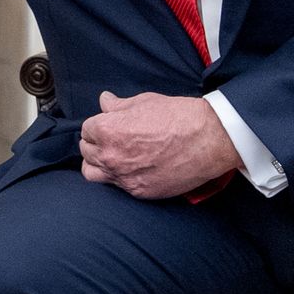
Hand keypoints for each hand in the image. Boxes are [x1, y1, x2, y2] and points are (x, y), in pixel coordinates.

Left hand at [78, 91, 241, 199]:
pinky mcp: (139, 191)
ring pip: (92, 173)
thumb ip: (117, 105)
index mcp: (107, 130)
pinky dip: (120, 177)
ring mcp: (123, 176)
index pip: (86, 130)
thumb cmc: (177, 117)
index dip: (98, 125)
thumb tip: (104, 101)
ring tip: (111, 157)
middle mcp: (110, 156)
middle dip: (96, 143)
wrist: (207, 140)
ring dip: (97, 164)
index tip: (108, 125)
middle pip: (87, 151)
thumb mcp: (143, 102)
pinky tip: (132, 168)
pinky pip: (117, 186)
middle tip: (110, 139)